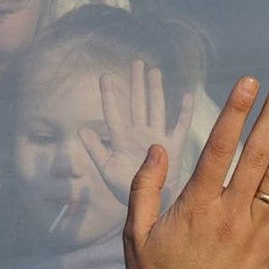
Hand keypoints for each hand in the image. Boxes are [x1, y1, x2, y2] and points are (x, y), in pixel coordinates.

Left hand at [81, 60, 194, 202]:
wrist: (146, 206)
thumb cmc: (124, 187)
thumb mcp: (106, 169)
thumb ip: (94, 149)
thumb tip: (81, 129)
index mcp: (121, 139)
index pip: (114, 113)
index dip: (109, 95)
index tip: (105, 76)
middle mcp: (139, 134)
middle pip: (137, 104)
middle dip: (136, 84)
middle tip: (136, 62)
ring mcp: (156, 139)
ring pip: (156, 110)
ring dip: (156, 91)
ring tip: (154, 72)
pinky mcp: (173, 148)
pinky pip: (179, 128)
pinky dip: (183, 113)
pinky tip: (187, 96)